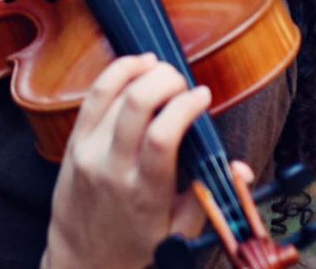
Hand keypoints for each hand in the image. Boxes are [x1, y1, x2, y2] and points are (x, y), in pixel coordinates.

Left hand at [42, 53, 248, 268]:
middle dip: (167, 80)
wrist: (82, 256)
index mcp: (145, 192)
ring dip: (144, 72)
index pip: (162, 136)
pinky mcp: (74, 141)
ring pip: (115, 93)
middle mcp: (113, 168)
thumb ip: (210, 195)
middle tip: (184, 84)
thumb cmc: (136, 242)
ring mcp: (89, 152)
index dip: (186, 106)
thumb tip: (241, 170)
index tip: (203, 97)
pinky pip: (94, 95)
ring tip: (164, 71)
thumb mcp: (180, 231)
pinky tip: (137, 66)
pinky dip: (117, 72)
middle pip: (137, 104)